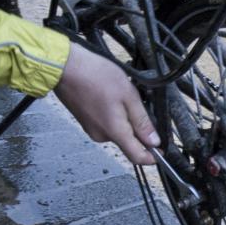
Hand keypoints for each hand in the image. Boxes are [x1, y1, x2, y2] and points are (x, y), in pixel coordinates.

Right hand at [54, 43, 159, 164]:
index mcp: (114, 132)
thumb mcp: (128, 95)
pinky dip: (114, 114)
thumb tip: (154, 141)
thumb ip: (142, 121)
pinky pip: (106, 123)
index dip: (152, 157)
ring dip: (125, 118)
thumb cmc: (95, 76)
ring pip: (117, 130)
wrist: (64, 67)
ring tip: (121, 94)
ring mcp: (91, 129)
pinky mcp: (86, 121)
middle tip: (140, 103)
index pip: (137, 157)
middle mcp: (101, 135)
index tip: (161, 151)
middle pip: (128, 141)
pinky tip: (110, 96)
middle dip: (138, 128)